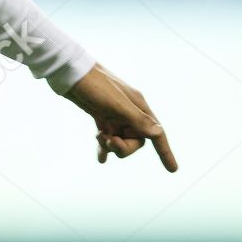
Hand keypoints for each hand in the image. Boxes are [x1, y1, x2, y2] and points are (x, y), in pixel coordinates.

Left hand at [62, 63, 177, 171]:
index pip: (156, 133)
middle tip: (109, 142)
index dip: (165, 151)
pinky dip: (104, 147)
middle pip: (136, 140)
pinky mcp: (100, 114)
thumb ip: (137, 120)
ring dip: (111, 145)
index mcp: (138, 106)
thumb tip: (158, 133)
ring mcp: (114, 113)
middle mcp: (129, 111)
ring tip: (99, 139)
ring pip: (120, 139)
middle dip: (124, 147)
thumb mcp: (116, 104)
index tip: (172, 170)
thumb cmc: (95, 85)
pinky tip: (101, 159)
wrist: (69, 72)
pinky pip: (107, 135)